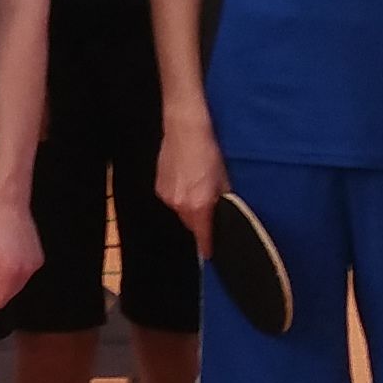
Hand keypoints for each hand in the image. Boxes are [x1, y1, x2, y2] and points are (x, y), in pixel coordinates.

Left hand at [0, 199, 42, 308]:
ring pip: (18, 284)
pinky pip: (24, 272)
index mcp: (11, 270)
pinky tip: (7, 255)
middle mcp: (27, 270)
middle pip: (10, 293)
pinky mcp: (39, 257)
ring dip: (5, 279)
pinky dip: (14, 270)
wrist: (9, 204)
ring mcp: (35, 263)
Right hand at [157, 111, 225, 242]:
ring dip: (189, 208)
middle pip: (191, 225)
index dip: (207, 247)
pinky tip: (186, 181)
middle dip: (200, 222)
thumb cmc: (208, 150)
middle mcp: (180, 205)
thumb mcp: (223, 177)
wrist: (184, 129)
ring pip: (181, 212)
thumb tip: (224, 212)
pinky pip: (172, 200)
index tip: (210, 254)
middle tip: (210, 209)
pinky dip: (180, 196)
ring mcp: (166, 196)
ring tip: (197, 189)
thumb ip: (223, 200)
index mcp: (199, 206)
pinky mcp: (158, 187)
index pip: (203, 236)